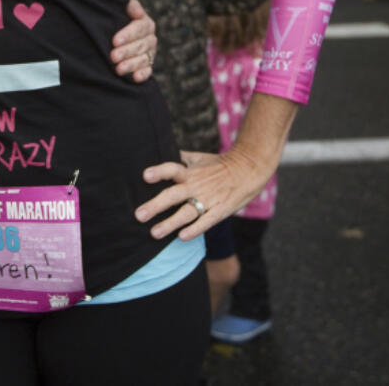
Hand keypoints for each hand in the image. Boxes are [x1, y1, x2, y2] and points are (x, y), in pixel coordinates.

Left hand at [111, 0, 155, 81]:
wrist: (104, 32)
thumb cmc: (108, 12)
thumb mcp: (114, 0)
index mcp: (142, 19)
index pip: (140, 26)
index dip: (129, 34)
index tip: (114, 40)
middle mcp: (148, 35)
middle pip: (143, 43)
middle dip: (128, 51)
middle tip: (112, 56)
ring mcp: (148, 50)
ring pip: (145, 57)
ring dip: (133, 64)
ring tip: (118, 69)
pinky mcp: (145, 64)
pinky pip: (148, 69)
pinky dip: (143, 74)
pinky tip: (135, 78)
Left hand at [135, 93, 294, 237]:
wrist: (249, 169)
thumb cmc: (219, 164)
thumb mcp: (198, 157)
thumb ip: (180, 158)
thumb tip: (160, 150)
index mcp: (190, 172)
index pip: (171, 169)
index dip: (159, 172)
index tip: (145, 176)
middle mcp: (196, 185)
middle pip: (173, 195)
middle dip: (155, 205)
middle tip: (139, 215)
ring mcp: (208, 199)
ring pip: (186, 212)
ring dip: (170, 223)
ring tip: (154, 233)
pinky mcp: (220, 210)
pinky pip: (206, 222)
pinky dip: (195, 229)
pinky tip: (182, 237)